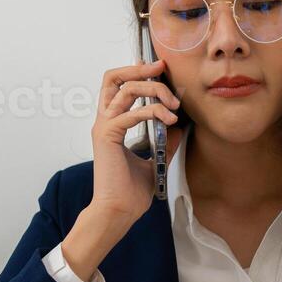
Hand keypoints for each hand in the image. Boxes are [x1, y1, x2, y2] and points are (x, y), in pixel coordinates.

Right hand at [86, 58, 183, 233]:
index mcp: (112, 124)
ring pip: (125, 90)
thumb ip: (165, 141)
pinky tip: (169, 120)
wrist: (119, 212)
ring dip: (153, 90)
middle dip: (139, 68)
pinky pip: (131, 113)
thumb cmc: (131, 191)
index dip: (135, 72)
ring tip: (173, 104)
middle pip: (114, 78)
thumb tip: (178, 126)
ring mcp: (104, 127)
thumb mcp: (155, 160)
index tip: (159, 69)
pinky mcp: (107, 137)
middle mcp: (105, 121)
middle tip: (162, 68)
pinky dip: (153, 112)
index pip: (117, 86)